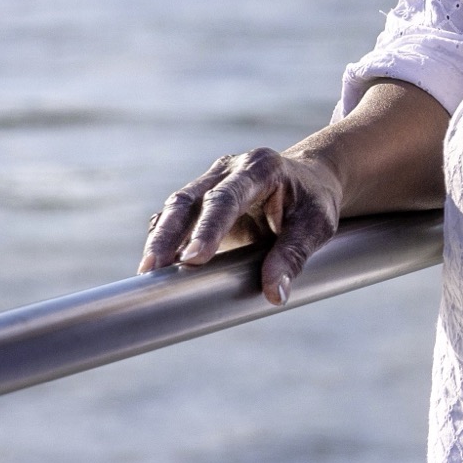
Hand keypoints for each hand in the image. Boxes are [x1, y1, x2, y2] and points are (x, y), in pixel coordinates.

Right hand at [139, 144, 345, 304]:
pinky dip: (164, 240)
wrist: (310, 180)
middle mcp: (229, 170)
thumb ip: (294, 256)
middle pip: (189, 200)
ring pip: (176, 208)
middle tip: (153, 267)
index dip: (207, 228)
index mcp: (260, 168)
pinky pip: (176, 218)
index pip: (226, 198)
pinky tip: (155, 265)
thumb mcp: (316, 226)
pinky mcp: (201, 201)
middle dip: (169, 234)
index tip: (193, 259)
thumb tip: (275, 295)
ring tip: (147, 272)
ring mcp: (210, 182)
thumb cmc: (314, 202)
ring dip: (160, 239)